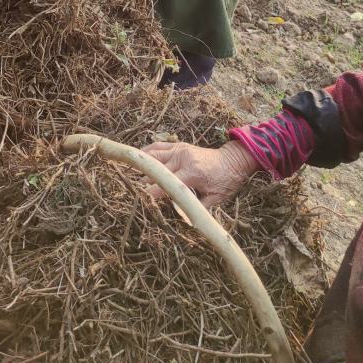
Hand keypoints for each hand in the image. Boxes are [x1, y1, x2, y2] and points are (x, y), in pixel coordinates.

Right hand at [141, 139, 259, 208]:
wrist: (234, 160)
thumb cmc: (226, 181)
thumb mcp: (215, 199)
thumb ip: (196, 207)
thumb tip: (180, 217)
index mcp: (192, 172)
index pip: (168, 183)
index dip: (154, 192)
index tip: (143, 198)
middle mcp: (183, 158)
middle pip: (157, 168)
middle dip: (144, 178)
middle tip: (131, 187)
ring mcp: (180, 149)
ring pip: (154, 154)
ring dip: (142, 163)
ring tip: (129, 170)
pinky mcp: (179, 145)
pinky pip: (159, 146)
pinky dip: (148, 151)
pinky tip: (139, 157)